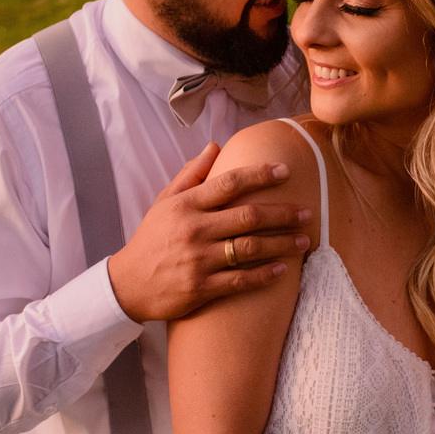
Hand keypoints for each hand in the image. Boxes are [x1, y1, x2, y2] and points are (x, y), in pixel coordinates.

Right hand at [108, 142, 310, 323]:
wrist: (127, 285)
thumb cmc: (152, 239)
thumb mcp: (165, 202)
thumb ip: (191, 174)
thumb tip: (215, 146)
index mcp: (186, 206)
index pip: (229, 183)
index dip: (260, 175)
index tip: (285, 171)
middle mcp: (194, 230)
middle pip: (248, 216)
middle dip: (282, 213)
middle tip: (306, 211)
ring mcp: (199, 260)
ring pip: (250, 249)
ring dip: (282, 244)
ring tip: (304, 240)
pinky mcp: (202, 287)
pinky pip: (241, 280)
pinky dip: (264, 275)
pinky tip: (284, 269)